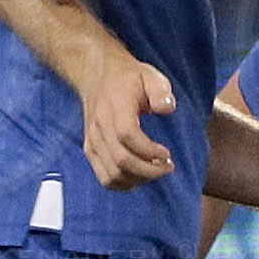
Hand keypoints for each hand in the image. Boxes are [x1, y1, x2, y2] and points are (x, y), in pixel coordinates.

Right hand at [79, 44, 176, 189]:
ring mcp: (93, 140)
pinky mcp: (90, 150)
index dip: (149, 151)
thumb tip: (167, 108)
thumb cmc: (127, 78)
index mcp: (115, 106)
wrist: (97, 76)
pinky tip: (140, 176)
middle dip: (149, 171)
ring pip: (112, 174)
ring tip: (155, 171)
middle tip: (168, 167)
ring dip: (138, 180)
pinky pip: (105, 177)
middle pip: (121, 160)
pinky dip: (124, 184)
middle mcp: (100, 126)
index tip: (167, 154)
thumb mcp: (149, 75)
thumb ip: (160, 90)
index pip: (127, 135)